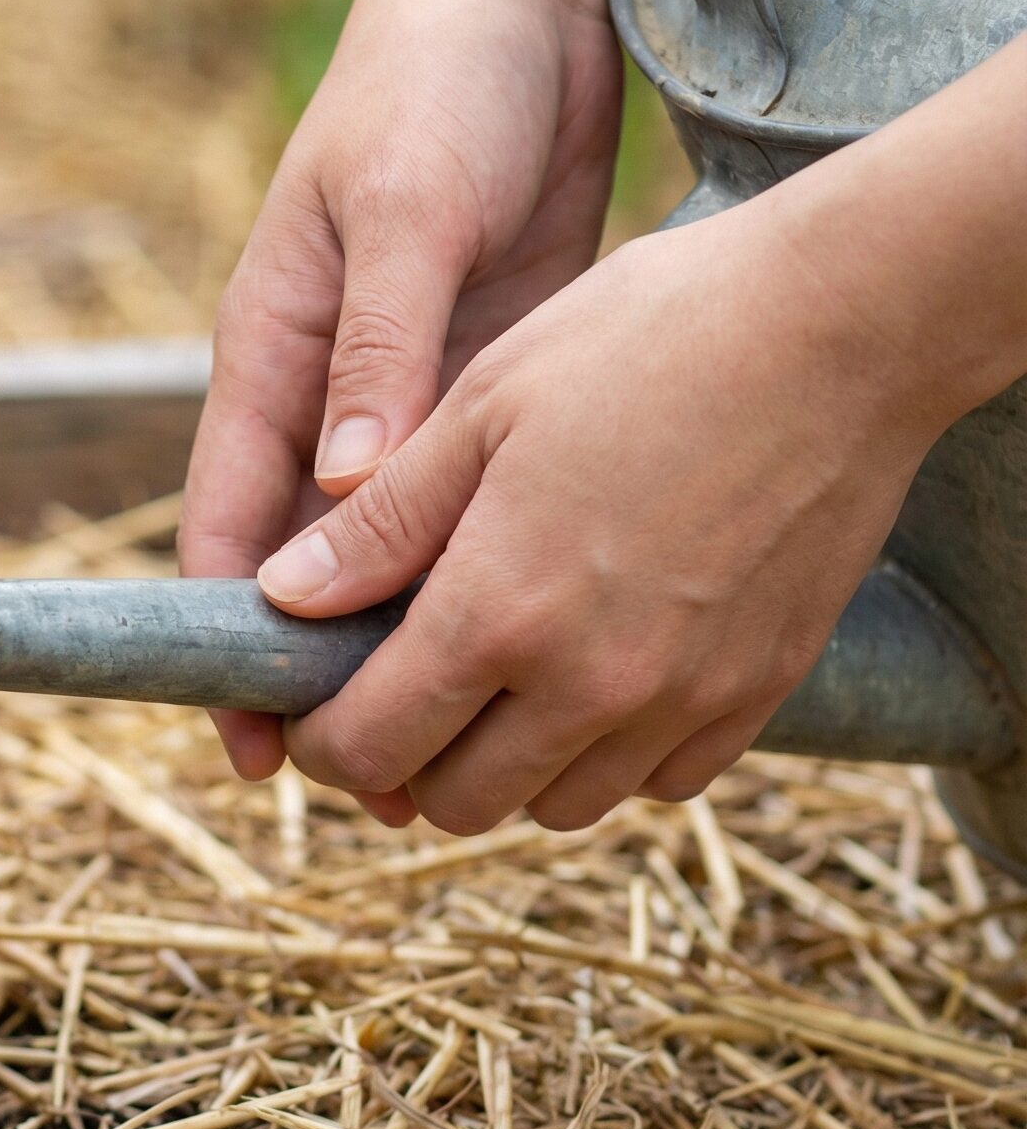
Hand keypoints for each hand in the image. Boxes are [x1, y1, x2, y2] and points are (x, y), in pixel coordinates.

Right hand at [180, 0, 623, 779]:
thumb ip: (376, 348)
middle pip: (306, 561)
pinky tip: (511, 638)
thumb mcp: (400, 210)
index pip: (230, 524)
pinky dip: (475, 573)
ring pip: (388, 548)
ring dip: (405, 636)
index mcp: (271, 353)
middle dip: (321, 666)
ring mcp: (401, 394)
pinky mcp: (477, 382)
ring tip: (450, 735)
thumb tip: (348, 491)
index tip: (247, 739)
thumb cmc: (430, 89)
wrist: (515, 3)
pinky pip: (464, 503)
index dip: (226, 635)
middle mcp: (326, 393)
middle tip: (368, 778)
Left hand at [253, 199, 943, 833]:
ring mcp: (685, 698)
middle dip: (402, 761)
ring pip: (555, 804)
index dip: (321, 741)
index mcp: (500, 612)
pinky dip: (604, 755)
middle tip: (392, 690)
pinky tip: (590, 674)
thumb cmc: (647, 338)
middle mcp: (593, 685)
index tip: (311, 705)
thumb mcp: (479, 409)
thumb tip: (284, 600)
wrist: (846, 324)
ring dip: (502, 766)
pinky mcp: (759, 691)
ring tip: (490, 679)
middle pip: (456, 801)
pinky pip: (656, 781)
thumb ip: (378, 527)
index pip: (371, 745)